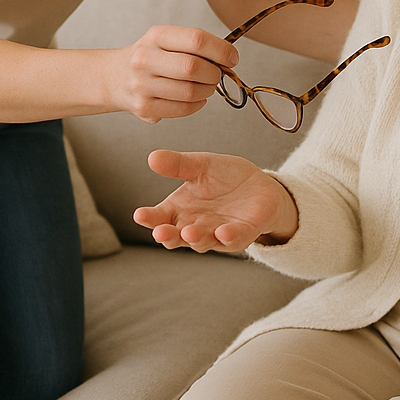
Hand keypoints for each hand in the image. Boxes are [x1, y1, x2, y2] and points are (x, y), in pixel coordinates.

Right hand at [110, 26, 238, 123]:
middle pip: (193, 68)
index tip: (232, 57)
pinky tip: (195, 97)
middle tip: (217, 74)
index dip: (221, 50)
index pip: (196, 39)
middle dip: (214, 73)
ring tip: (206, 85)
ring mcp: (142, 85)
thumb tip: (229, 58)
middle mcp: (145, 59)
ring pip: (191, 92)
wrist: (114, 77)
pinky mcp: (145, 108)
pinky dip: (197, 104)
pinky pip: (183, 109)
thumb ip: (195, 46)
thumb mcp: (166, 40)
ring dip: (208, 90)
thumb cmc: (150, 56)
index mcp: (156, 36)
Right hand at [133, 150, 298, 252]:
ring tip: (189, 232)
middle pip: (177, 237)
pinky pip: (233, 239)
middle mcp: (195, 226)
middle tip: (160, 232)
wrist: (259, 185)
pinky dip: (227, 237)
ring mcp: (217, 234)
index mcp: (180, 210)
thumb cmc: (225, 178)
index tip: (140, 215)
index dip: (150, 218)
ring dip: (196, 238)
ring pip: (202, 242)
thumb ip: (179, 165)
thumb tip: (153, 157)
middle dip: (168, 236)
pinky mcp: (241, 234)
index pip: (160, 217)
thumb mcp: (201, 165)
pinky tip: (223, 232)